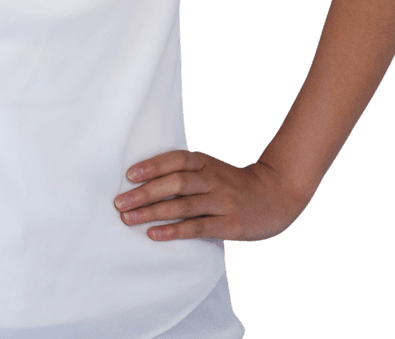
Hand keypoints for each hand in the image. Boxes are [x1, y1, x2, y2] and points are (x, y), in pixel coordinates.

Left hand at [113, 149, 310, 242]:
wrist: (276, 195)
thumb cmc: (233, 184)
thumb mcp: (211, 170)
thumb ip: (186, 174)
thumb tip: (144, 182)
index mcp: (205, 162)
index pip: (174, 159)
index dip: (151, 166)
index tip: (128, 175)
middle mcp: (212, 179)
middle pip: (174, 183)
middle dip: (144, 193)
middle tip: (119, 202)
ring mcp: (222, 201)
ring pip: (183, 205)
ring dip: (153, 212)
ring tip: (129, 219)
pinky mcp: (229, 224)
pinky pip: (197, 227)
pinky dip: (174, 231)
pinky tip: (155, 235)